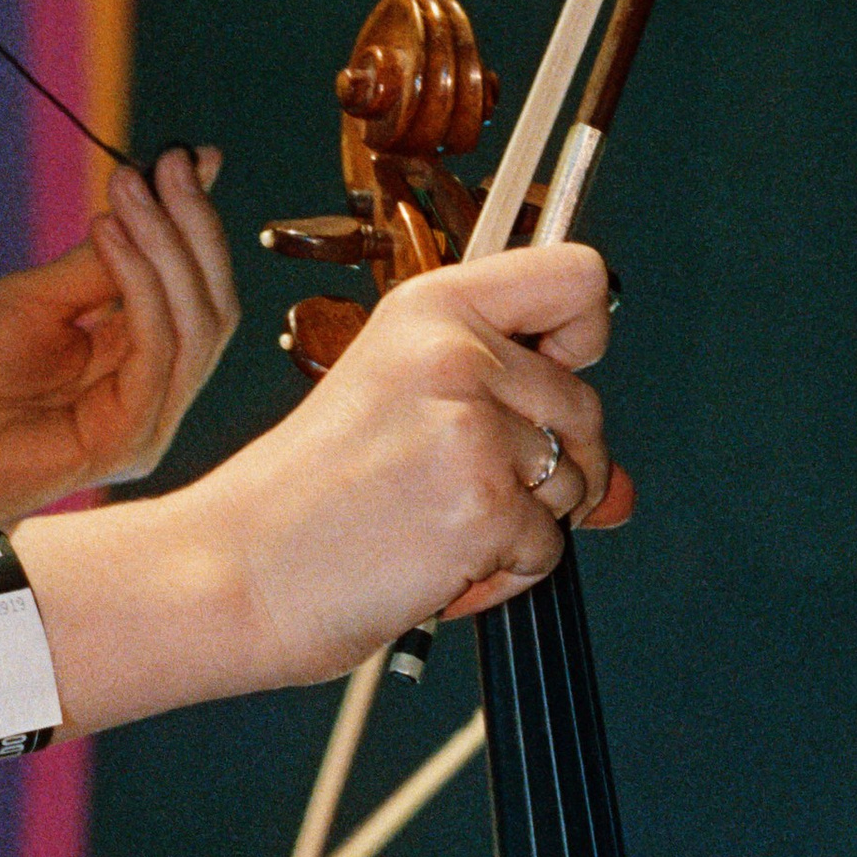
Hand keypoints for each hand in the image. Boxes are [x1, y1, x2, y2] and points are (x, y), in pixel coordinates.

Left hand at [0, 147, 237, 532]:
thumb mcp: (42, 297)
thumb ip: (104, 259)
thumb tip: (154, 184)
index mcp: (141, 370)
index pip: (198, 293)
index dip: (198, 224)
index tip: (188, 157)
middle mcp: (155, 401)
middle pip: (213, 310)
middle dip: (194, 229)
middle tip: (168, 164)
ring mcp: (146, 427)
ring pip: (196, 329)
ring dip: (167, 248)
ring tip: (128, 190)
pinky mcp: (124, 442)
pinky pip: (157, 352)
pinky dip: (141, 286)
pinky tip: (111, 234)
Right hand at [184, 249, 630, 691]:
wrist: (236, 570)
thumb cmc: (306, 500)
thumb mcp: (403, 416)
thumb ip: (516, 427)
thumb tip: (620, 489)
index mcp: (433, 309)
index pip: (580, 278)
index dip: (585, 334)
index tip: (559, 366)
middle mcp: (458, 355)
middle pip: (588, 408)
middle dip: (554, 469)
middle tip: (469, 494)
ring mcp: (473, 431)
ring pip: (576, 486)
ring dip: (524, 529)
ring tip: (439, 528)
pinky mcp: (483, 508)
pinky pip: (549, 552)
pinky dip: (506, 578)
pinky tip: (438, 566)